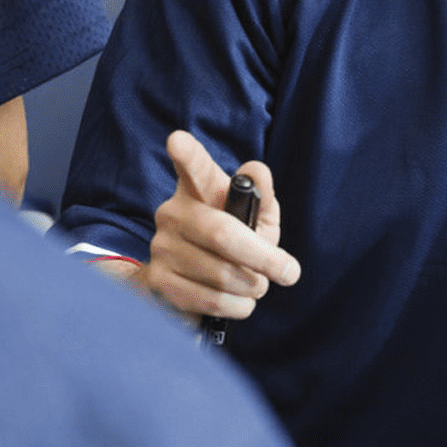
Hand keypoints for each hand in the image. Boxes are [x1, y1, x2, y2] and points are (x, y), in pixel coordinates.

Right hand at [139, 130, 300, 320]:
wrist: (191, 283)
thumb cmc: (231, 244)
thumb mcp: (254, 219)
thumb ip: (261, 196)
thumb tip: (257, 171)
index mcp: (198, 189)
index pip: (193, 167)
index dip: (186, 152)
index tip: (178, 140)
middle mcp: (173, 213)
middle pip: (222, 234)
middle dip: (264, 258)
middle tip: (287, 272)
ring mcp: (162, 247)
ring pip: (222, 274)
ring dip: (253, 287)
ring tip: (254, 285)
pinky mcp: (159, 281)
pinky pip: (210, 300)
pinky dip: (237, 306)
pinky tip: (237, 300)